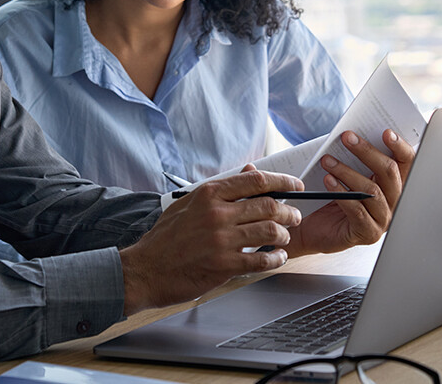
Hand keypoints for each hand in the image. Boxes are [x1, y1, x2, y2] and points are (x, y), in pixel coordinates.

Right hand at [120, 168, 303, 314]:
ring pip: (270, 231)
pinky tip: (277, 257)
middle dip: (289, 211)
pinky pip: (262, 260)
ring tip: (284, 238)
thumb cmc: (166, 237)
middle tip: (294, 215)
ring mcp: (221, 240)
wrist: (146, 269)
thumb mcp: (189, 204)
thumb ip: (221, 189)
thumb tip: (250, 172)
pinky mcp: (224, 265)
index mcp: (209, 194)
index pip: (256, 181)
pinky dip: (276, 258)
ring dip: (284, 235)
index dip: (282, 181)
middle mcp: (217, 213)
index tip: (294, 185)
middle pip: (269, 205)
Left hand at [286, 129, 414, 256]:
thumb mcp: (345, 174)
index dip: (400, 147)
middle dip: (367, 152)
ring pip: (372, 190)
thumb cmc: (330, 196)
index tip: (386, 132)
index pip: (406, 163)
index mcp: (393, 184)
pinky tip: (328, 181)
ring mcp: (383, 219)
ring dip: (347, 171)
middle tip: (346, 137)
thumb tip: (352, 135)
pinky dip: (342, 193)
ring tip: (327, 160)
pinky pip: (358, 210)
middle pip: (389, 172)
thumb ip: (355, 158)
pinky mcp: (368, 233)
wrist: (311, 227)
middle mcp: (394, 202)